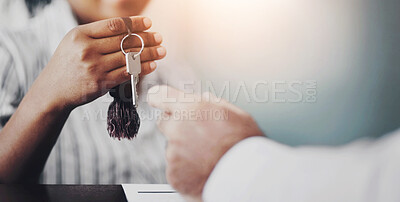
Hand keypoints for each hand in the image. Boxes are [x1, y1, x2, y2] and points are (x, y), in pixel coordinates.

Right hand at [31, 16, 165, 110]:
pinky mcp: (101, 83)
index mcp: (81, 35)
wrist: (53, 90)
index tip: (149, 23)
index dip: (135, 23)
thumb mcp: (74, 42)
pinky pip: (127, 73)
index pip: (114, 25)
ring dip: (149, 53)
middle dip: (147, 38)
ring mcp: (94, 67)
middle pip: (125, 41)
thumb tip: (129, 29)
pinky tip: (152, 65)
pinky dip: (142, 68)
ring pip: (129, 57)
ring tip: (161, 51)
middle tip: (159, 37)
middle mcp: (87, 49)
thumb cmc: (67, 64)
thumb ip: (97, 34)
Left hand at [147, 85, 263, 200]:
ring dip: (184, 150)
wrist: (247, 177)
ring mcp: (173, 153)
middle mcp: (177, 129)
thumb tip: (200, 99)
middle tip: (198, 136)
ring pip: (172, 148)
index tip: (158, 99)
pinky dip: (186, 169)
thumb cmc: (244, 144)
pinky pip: (175, 168)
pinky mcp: (173, 174)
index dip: (159, 98)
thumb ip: (210, 103)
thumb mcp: (233, 112)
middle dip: (176, 127)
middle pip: (164, 122)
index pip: (159, 96)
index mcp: (191, 109)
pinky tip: (203, 169)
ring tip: (207, 156)